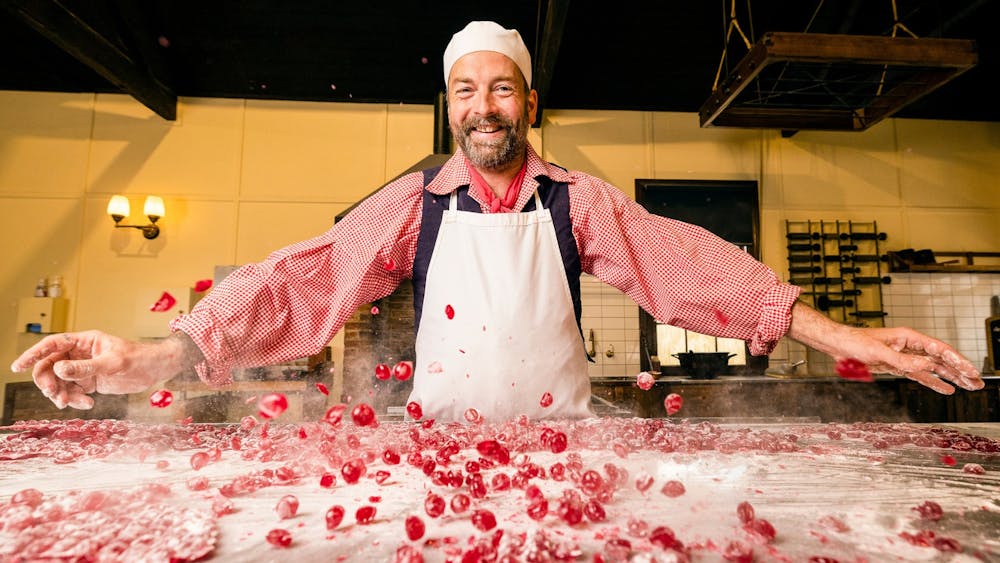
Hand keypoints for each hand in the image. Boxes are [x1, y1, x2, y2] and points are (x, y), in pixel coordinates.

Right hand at [10, 330, 192, 409]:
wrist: (155, 370)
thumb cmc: (138, 359)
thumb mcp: (113, 363)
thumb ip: (86, 368)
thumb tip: (58, 369)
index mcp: (84, 341)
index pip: (52, 345)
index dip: (33, 354)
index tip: (17, 366)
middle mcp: (80, 354)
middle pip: (50, 367)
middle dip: (48, 382)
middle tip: (55, 396)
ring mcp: (83, 369)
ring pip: (59, 382)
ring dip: (61, 395)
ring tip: (74, 403)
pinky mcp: (89, 382)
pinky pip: (71, 392)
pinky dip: (74, 400)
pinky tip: (89, 404)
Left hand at [788, 302, 982, 393]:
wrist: (838, 345)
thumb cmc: (855, 343)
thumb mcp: (879, 353)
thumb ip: (904, 361)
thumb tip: (927, 366)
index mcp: (909, 338)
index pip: (939, 350)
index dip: (957, 361)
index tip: (970, 371)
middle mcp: (910, 346)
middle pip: (941, 359)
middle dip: (960, 371)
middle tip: (977, 383)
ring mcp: (905, 357)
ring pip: (933, 369)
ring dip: (951, 378)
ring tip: (969, 387)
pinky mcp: (898, 366)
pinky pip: (920, 376)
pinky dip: (934, 382)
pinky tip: (947, 389)